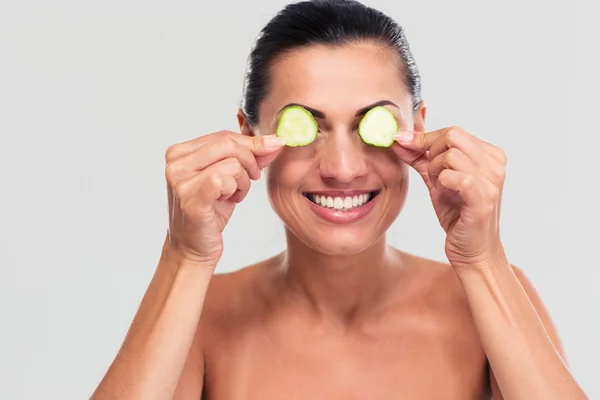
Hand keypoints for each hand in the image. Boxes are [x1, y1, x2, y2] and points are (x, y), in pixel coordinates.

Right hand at [164, 131, 284, 266]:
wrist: (193, 247)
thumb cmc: (210, 212)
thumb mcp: (229, 177)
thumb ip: (249, 156)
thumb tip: (275, 141)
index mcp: (179, 152)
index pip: (224, 136)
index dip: (251, 144)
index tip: (271, 149)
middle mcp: (175, 163)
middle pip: (228, 144)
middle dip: (250, 161)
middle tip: (251, 178)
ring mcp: (180, 181)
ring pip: (232, 163)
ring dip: (243, 181)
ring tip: (233, 195)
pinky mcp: (190, 198)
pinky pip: (226, 180)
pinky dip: (235, 190)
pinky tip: (230, 200)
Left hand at [392, 126, 507, 270]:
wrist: (473, 251)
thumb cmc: (458, 215)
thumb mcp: (437, 180)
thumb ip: (421, 157)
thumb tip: (400, 136)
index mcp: (489, 154)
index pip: (452, 131)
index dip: (424, 137)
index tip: (402, 142)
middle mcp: (495, 163)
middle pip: (452, 136)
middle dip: (430, 153)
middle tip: (431, 176)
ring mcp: (492, 180)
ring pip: (450, 155)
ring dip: (435, 171)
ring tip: (441, 188)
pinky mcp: (483, 198)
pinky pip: (453, 176)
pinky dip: (441, 183)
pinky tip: (445, 194)